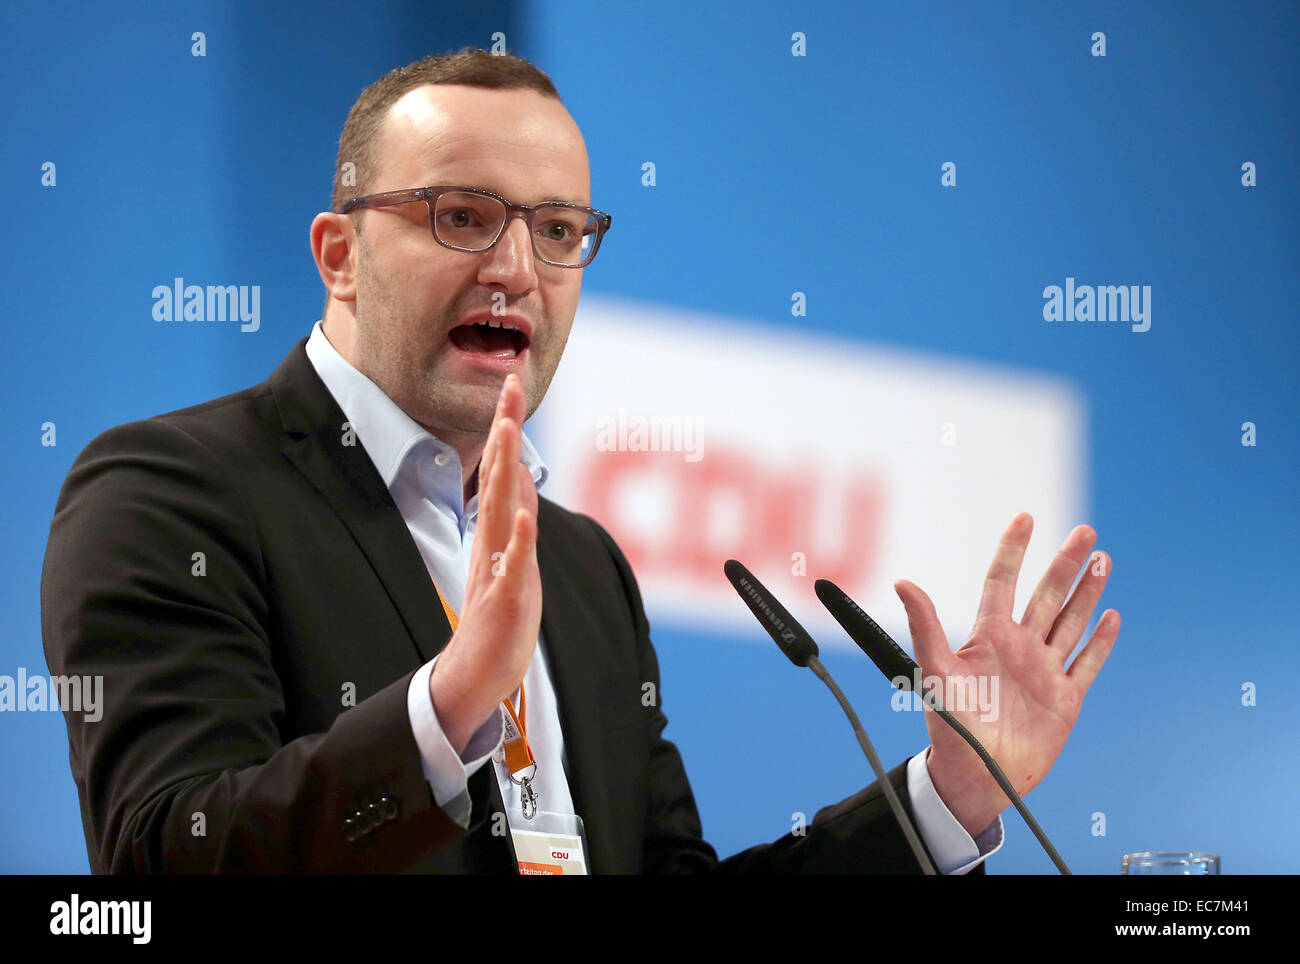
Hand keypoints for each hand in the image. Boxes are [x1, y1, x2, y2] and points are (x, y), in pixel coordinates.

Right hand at [429, 374, 541, 753]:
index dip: (506, 428)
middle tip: (508, 386)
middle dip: (504, 431)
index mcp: (495, 534)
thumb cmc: (497, 620)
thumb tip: (524, 484)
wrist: (475, 676)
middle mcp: (492, 543)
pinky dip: (518, 541)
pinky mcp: (504, 600)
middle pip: (496, 478)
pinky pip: (511, 567)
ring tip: (506, 430)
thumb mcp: (513, 563)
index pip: (499, 471)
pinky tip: (523, 516)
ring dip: (503, 470)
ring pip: (500, 511)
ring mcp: (497, 569)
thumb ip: (517, 523)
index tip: (511, 386)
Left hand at [895, 513, 1119, 836]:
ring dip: (1087, 592)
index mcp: (988, 637)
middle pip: (1048, 596)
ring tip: (1102, 560)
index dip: (1013, 551)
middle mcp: (1019, 648)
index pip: (1002, 583)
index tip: (1025, 517)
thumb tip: (903, 582)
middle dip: (1065, 564)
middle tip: (1085, 531)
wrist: (975, 776)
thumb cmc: (950, 726)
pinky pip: (1086, 664)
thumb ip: (925, 627)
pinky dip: (1100, 642)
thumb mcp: (934, 672)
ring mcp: (1044, 671)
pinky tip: (1110, 616)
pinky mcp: (1064, 699)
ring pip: (1071, 622)